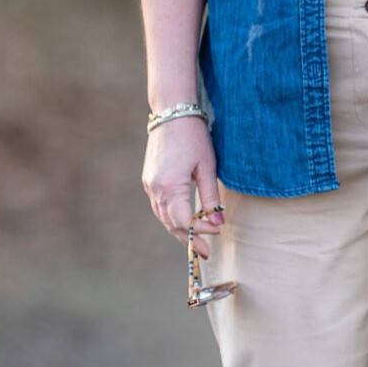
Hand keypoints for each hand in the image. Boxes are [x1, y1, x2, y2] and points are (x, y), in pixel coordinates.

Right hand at [142, 116, 223, 258]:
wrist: (171, 113)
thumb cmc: (193, 136)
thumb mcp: (207, 166)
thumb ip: (210, 196)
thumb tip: (218, 221)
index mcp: (170, 185)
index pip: (183, 220)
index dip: (199, 231)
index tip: (216, 232)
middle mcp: (155, 188)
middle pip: (171, 223)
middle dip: (189, 239)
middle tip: (205, 253)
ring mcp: (149, 184)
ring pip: (164, 217)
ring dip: (179, 231)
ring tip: (195, 243)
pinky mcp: (149, 180)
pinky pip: (160, 207)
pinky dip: (172, 218)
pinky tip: (184, 224)